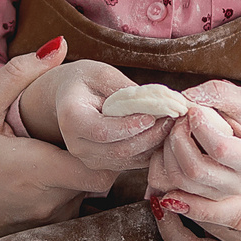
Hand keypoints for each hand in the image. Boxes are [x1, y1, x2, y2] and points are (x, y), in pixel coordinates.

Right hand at [0, 40, 116, 240]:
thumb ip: (17, 75)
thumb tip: (60, 45)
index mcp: (34, 169)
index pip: (102, 164)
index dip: (111, 141)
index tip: (101, 116)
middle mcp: (49, 200)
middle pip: (102, 173)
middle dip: (102, 146)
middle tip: (88, 119)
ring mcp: (50, 218)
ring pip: (90, 187)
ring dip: (85, 162)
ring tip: (64, 138)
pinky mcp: (46, 227)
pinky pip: (74, 199)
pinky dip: (70, 180)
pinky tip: (49, 161)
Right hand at [19, 59, 172, 177]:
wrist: (68, 99)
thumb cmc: (84, 82)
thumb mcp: (101, 74)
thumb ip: (126, 89)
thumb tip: (160, 102)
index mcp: (71, 119)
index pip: (103, 131)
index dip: (130, 126)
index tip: (153, 116)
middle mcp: (77, 145)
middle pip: (119, 149)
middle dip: (150, 135)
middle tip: (171, 117)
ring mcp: (89, 160)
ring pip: (129, 159)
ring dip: (153, 143)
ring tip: (169, 123)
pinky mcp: (103, 166)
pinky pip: (132, 163)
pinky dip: (150, 150)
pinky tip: (160, 133)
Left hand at [145, 80, 240, 205]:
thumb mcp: (239, 99)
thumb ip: (217, 93)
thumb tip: (187, 98)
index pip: (220, 149)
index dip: (200, 126)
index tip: (193, 110)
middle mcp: (236, 185)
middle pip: (195, 169)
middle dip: (179, 138)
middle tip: (180, 119)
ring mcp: (216, 195)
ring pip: (177, 179)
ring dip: (167, 149)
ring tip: (176, 131)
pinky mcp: (196, 197)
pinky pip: (164, 184)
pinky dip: (159, 162)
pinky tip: (170, 147)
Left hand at [150, 99, 240, 240]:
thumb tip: (226, 97)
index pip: (236, 211)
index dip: (195, 198)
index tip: (166, 173)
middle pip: (208, 216)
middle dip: (175, 184)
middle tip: (159, 153)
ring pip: (199, 232)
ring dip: (173, 202)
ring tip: (162, 171)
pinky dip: (177, 237)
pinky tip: (167, 208)